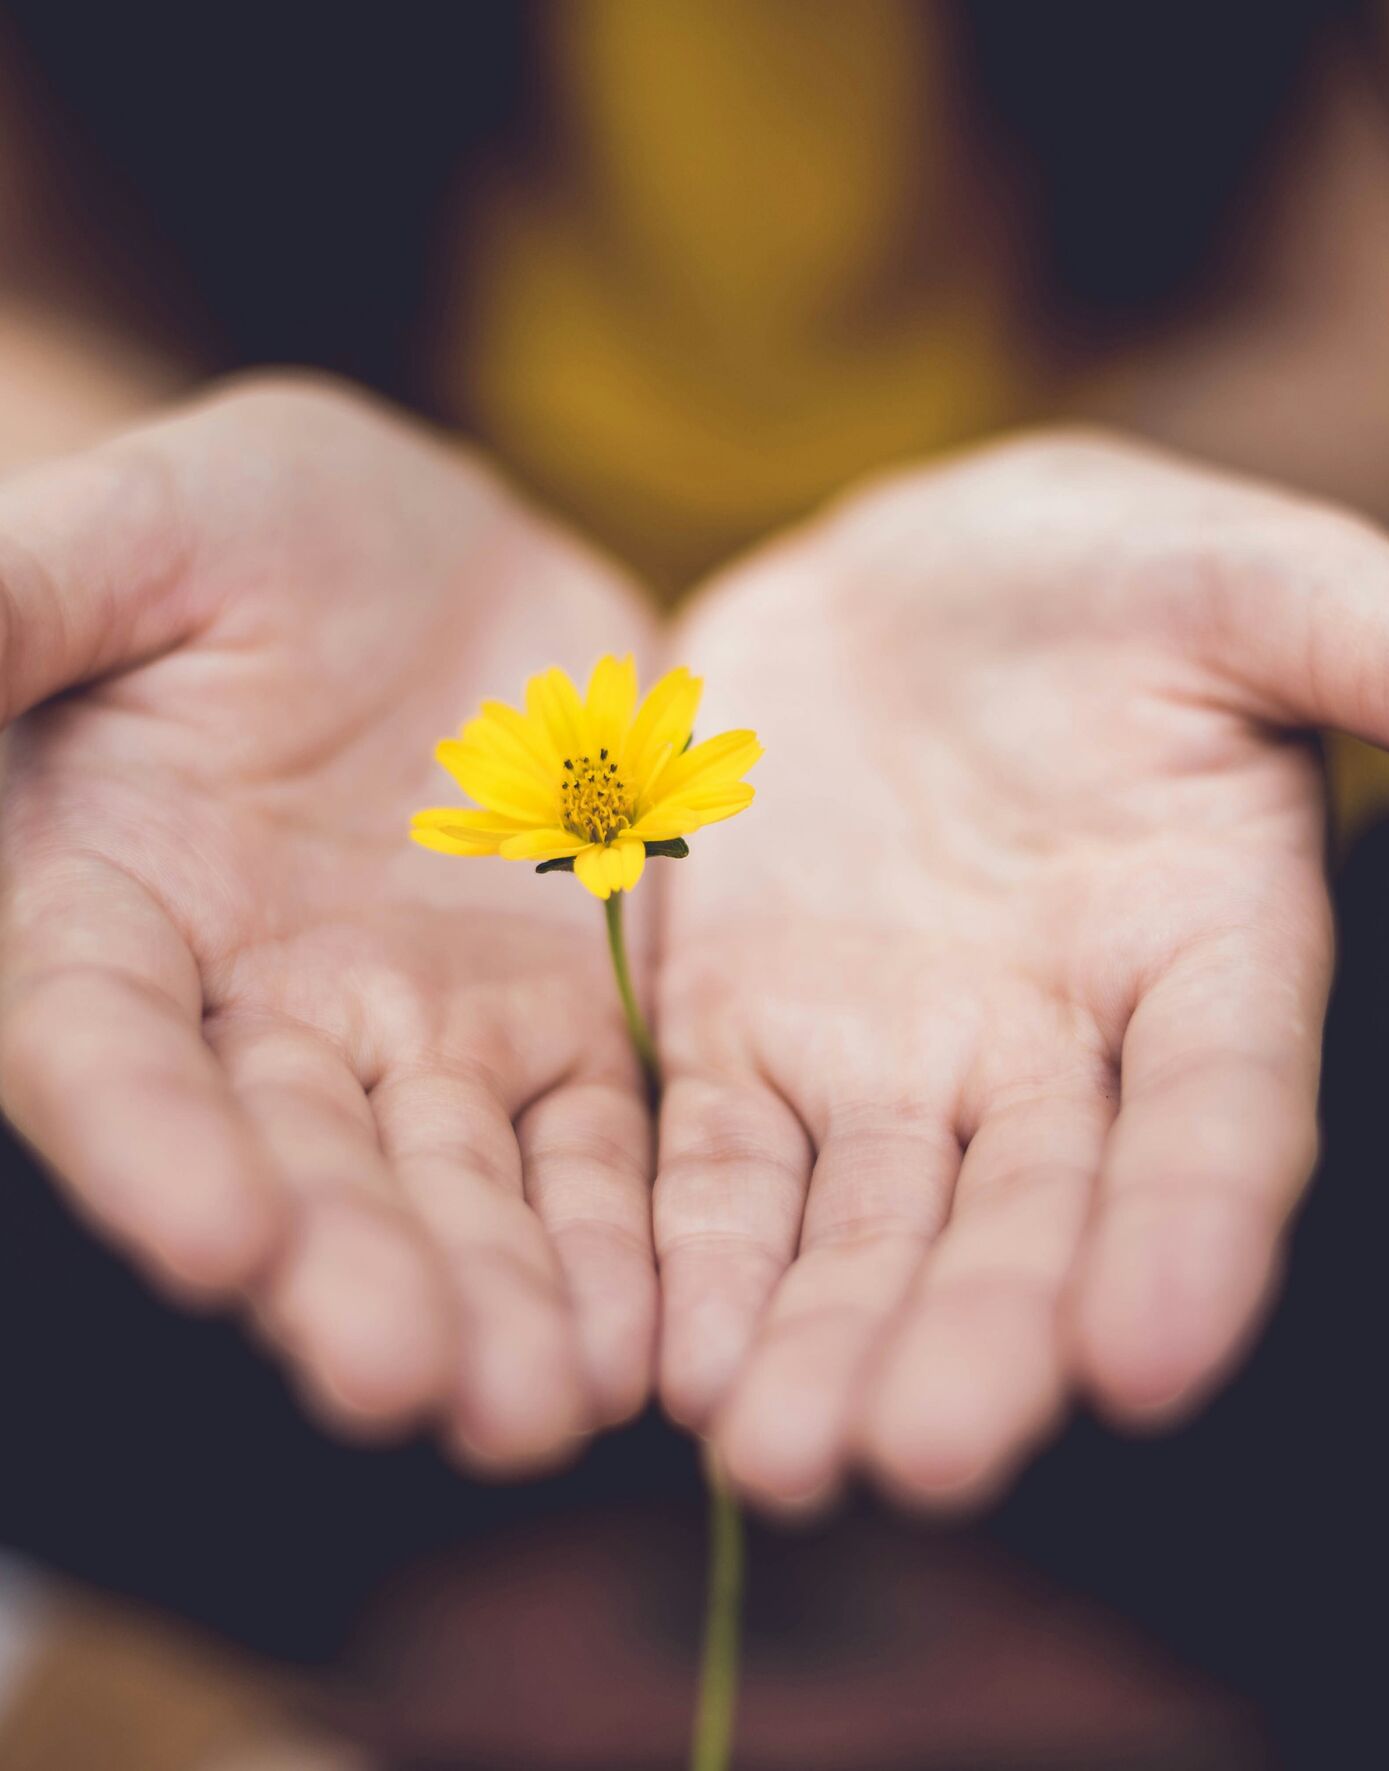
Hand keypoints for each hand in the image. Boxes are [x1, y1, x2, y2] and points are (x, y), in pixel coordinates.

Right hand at [0, 378, 658, 1467]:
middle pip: (293, 1161)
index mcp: (107, 905)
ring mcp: (416, 1033)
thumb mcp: (143, 532)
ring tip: (542, 1408)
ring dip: (495, 1297)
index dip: (148, 1144)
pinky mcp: (557, 1028)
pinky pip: (588, 1145)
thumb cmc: (255, 528)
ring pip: (451, 1185)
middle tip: (413, 1384)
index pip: (103, 1046)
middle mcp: (255, 1012)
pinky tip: (649, 1333)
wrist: (441, 560)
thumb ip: (26, 606)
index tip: (216, 1239)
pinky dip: (615, 1235)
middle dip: (349, 1271)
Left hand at [652, 432, 1388, 1510]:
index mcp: (1206, 956)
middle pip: (1026, 1218)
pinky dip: (700, 1253)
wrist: (907, 579)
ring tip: (777, 1459)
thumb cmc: (1112, 572)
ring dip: (824, 1340)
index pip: (1216, 1119)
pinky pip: (722, 1161)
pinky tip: (674, 1360)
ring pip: (865, 1226)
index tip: (1146, 1360)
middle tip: (919, 1460)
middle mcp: (1055, 1050)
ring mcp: (892, 1057)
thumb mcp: (1261, 584)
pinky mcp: (747, 1034)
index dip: (1193, 1235)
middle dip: (977, 1337)